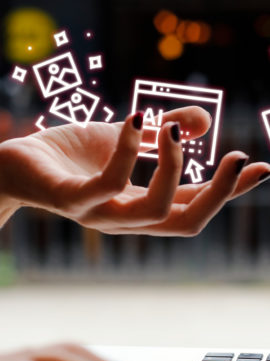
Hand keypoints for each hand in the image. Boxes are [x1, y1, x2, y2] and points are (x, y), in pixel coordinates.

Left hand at [0, 107, 268, 232]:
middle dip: (220, 192)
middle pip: (186, 221)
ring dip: (176, 168)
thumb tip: (201, 124)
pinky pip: (109, 184)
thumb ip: (164, 134)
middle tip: (236, 156)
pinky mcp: (71, 201)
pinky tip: (136, 119)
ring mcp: (100, 215)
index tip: (261, 167)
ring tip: (174, 130)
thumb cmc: (73, 155)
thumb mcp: (126, 138)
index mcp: (142, 207)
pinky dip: (129, 150)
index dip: (231, 191)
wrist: (16, 165)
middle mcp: (127, 219)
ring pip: (156, 211)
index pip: (195, 206)